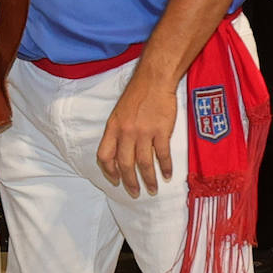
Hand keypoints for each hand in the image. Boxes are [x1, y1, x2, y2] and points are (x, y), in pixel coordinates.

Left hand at [96, 63, 177, 196]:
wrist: (154, 80)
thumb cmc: (137, 94)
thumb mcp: (119, 112)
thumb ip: (118, 132)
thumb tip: (119, 152)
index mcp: (113, 127)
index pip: (105, 155)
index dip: (108, 171)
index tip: (115, 180)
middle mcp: (126, 132)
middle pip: (125, 164)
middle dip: (129, 182)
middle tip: (134, 192)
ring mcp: (143, 132)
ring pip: (143, 164)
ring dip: (148, 179)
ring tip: (152, 189)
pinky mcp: (161, 131)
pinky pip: (161, 155)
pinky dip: (165, 167)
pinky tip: (167, 175)